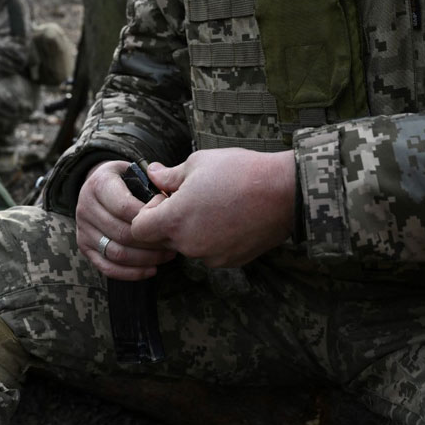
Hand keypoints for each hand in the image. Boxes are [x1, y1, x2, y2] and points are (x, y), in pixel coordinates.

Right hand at [75, 160, 176, 280]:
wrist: (98, 185)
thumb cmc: (124, 179)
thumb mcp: (134, 171)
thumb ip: (151, 181)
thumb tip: (170, 199)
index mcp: (98, 185)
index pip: (124, 207)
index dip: (149, 216)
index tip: (169, 218)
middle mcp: (85, 207)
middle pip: (121, 233)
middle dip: (151, 241)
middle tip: (172, 241)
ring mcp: (83, 229)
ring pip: (116, 253)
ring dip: (145, 258)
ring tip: (166, 255)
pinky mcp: (84, 247)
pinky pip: (107, 267)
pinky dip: (131, 273)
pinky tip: (152, 270)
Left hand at [131, 149, 295, 268]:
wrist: (285, 192)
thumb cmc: (240, 171)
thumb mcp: (198, 163)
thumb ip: (168, 175)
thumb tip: (152, 173)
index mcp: (175, 220)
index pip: (139, 229)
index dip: (147, 212)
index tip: (166, 197)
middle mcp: (189, 244)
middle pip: (162, 239)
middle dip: (168, 221)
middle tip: (190, 199)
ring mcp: (211, 256)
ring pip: (187, 246)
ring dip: (191, 230)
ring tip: (214, 206)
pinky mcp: (231, 262)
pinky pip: (210, 253)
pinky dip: (213, 239)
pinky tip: (230, 218)